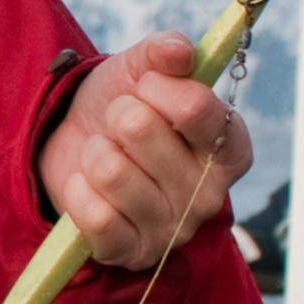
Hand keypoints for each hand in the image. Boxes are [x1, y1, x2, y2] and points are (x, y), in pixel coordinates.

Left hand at [39, 34, 254, 267]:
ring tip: (102, 154)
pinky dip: (78, 191)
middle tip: (119, 124)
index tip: (144, 83)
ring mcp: (173, 229)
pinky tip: (87, 185)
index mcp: (230, 146)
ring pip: (111, 172)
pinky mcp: (132, 252)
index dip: (159, 87)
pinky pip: (94, 216)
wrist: (73, 145)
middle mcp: (211, 194)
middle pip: (142, 131)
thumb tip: (178, 51)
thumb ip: (163, 51)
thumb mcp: (140, 69)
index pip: (199, 109)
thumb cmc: (121, 106)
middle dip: (117, 116)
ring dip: (94, 152)